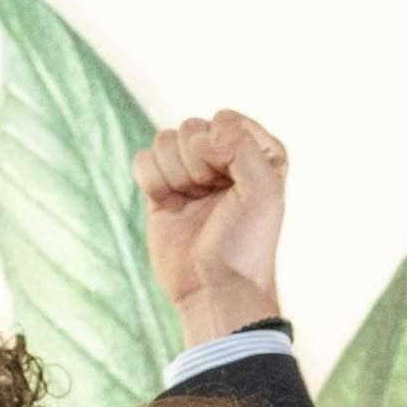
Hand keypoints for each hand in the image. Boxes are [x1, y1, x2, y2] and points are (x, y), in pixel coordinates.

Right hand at [138, 110, 290, 345]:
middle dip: (197, 164)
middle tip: (212, 197)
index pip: (225, 119)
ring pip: (164, 140)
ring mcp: (192, 171)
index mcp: (259, 151)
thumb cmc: (245, 243)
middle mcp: (225, 156)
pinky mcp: (163, 188)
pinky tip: (170, 205)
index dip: (221, 148)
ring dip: (176, 175)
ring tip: (193, 203)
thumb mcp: (263, 193)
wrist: (214, 288)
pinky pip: (143, 160)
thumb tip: (201, 137)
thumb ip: (242, 148)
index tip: (232, 183)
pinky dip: (152, 182)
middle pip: (191, 127)